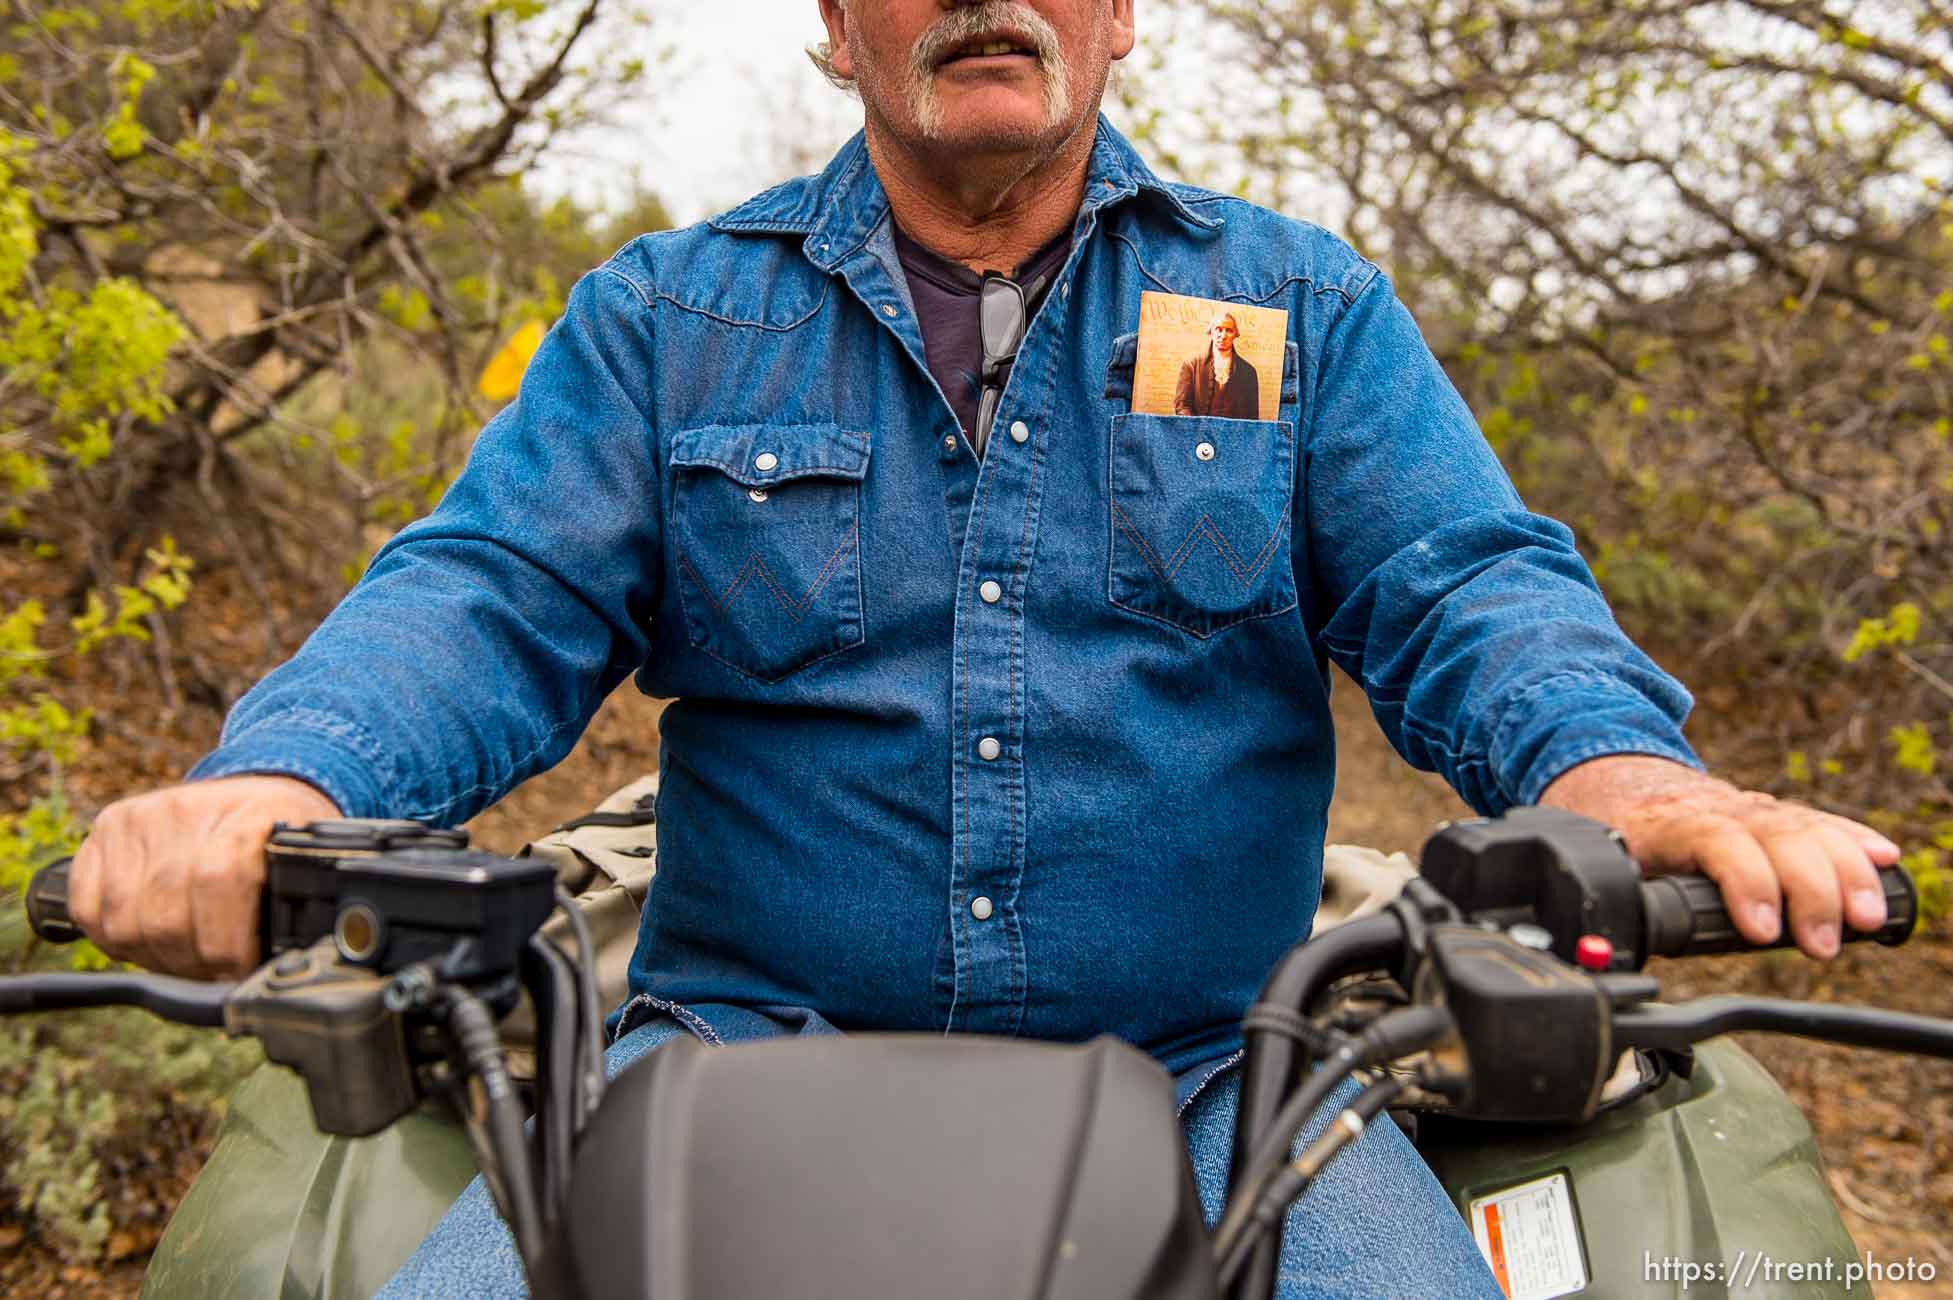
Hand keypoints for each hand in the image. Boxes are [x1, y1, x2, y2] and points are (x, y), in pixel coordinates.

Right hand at [68, 775, 341, 978]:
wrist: (260, 794)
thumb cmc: (282, 840)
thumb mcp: (306, 866)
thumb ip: (294, 909)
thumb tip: (275, 967)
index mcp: (248, 815)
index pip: (217, 882)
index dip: (224, 944)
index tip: (239, 968)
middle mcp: (186, 808)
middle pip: (165, 916)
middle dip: (191, 962)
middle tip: (213, 970)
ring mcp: (140, 815)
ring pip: (123, 922)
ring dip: (154, 957)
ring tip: (186, 957)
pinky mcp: (108, 827)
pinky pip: (88, 907)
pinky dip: (113, 939)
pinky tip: (149, 939)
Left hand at [1538, 755, 1899, 958]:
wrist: (1615, 780)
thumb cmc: (1612, 830)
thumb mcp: (1598, 861)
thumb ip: (1611, 900)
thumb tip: (1604, 952)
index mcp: (1668, 824)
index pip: (1716, 841)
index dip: (1745, 881)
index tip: (1762, 930)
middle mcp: (1718, 811)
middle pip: (1777, 837)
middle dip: (1810, 891)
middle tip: (1823, 944)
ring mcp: (1751, 811)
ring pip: (1806, 830)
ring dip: (1844, 874)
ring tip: (1866, 919)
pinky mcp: (1774, 817)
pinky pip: (1821, 824)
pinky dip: (1854, 842)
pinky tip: (1884, 861)